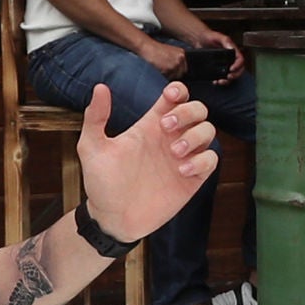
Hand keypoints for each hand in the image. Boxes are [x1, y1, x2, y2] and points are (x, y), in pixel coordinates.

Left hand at [77, 81, 218, 240]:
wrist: (112, 218)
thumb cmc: (101, 183)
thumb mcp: (92, 147)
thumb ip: (96, 117)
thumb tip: (100, 87)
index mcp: (150, 125)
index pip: (175, 97)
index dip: (178, 90)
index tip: (169, 96)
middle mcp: (170, 138)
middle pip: (198, 110)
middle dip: (189, 111)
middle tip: (167, 126)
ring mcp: (183, 158)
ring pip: (208, 131)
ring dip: (196, 135)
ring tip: (175, 152)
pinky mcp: (192, 179)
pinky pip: (211, 160)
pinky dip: (202, 161)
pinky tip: (182, 171)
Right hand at [133, 33, 191, 76]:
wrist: (146, 46)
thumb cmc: (155, 50)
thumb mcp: (170, 52)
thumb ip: (176, 60)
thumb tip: (179, 72)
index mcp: (182, 53)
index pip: (184, 69)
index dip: (177, 72)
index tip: (170, 71)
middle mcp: (181, 58)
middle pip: (180, 74)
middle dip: (173, 74)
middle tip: (164, 70)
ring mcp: (175, 64)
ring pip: (174, 77)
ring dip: (167, 76)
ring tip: (160, 68)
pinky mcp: (168, 69)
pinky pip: (167, 78)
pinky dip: (162, 76)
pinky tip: (157, 69)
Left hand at [174, 26, 246, 81]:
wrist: (199, 40)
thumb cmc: (210, 36)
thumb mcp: (218, 37)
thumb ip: (226, 41)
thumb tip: (231, 48)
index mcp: (233, 51)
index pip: (240, 60)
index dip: (238, 65)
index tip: (231, 69)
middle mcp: (230, 59)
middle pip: (238, 70)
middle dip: (235, 75)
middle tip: (228, 77)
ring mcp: (225, 64)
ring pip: (231, 75)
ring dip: (227, 80)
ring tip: (220, 81)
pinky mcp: (218, 68)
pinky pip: (222, 77)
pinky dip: (220, 81)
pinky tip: (215, 81)